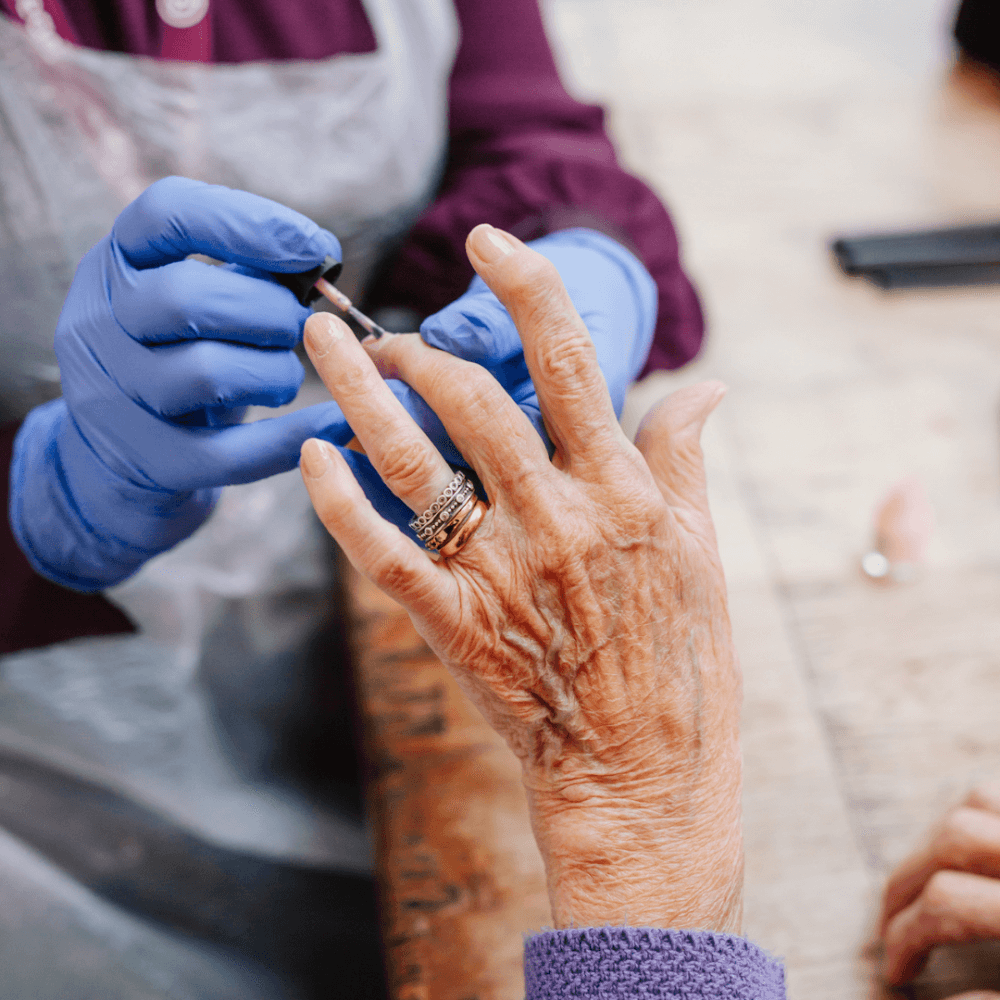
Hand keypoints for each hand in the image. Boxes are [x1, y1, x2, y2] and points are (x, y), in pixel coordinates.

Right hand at [10, 176, 350, 590]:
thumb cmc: (181, 351)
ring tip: (288, 373)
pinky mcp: (147, 460)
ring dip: (275, 372)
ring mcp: (112, 396)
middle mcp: (98, 321)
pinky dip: (289, 438)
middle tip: (302, 326)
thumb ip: (251, 268)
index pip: (168, 213)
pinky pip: (228, 453)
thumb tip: (319, 255)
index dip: (251, 223)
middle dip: (269, 311)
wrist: (122, 447)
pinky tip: (334, 422)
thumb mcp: (200, 295)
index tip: (317, 248)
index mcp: (116, 261)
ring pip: (207, 375)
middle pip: (188, 298)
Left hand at [298, 224, 742, 931]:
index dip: (526, 287)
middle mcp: (557, 520)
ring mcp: (498, 573)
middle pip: (471, 400)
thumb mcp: (702, 554)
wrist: (643, 779)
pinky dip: (336, 499)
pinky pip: (377, 550)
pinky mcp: (452, 623)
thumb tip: (709, 384)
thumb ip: (686, 460)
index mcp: (623, 493)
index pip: (572, 361)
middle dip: (416, 346)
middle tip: (386, 331)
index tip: (487, 239)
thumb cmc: (681, 665)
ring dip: (356, 395)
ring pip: (410, 462)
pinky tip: (311, 456)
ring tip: (321, 347)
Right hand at [880, 784, 999, 989]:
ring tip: (924, 884)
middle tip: (891, 928)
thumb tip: (940, 999)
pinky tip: (969, 857)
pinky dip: (976, 818)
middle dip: (906, 886)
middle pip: (951, 841)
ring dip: (937, 844)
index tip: (896, 972)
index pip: (946, 904)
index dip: (906, 940)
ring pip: (975, 804)